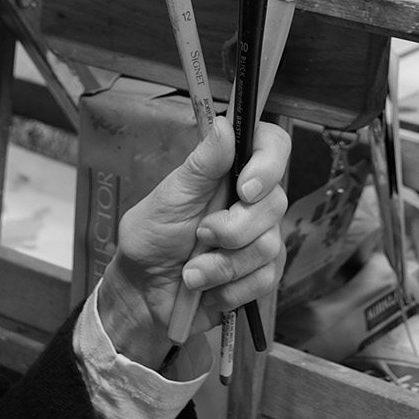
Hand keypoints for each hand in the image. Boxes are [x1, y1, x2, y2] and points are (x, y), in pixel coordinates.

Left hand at [97, 117, 289, 368]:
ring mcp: (260, 237)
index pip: (272, 146)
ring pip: (270, 245)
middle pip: (276, 202)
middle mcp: (250, 200)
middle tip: (200, 235)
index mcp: (228, 172)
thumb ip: (201, 166)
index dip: (268, 163)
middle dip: (233, 228)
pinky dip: (230, 288)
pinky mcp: (262, 272)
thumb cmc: (151, 239)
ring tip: (192, 271)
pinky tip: (207, 288)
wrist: (143, 293)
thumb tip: (224, 125)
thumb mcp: (169, 198)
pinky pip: (266, 278)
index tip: (243, 188)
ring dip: (223, 265)